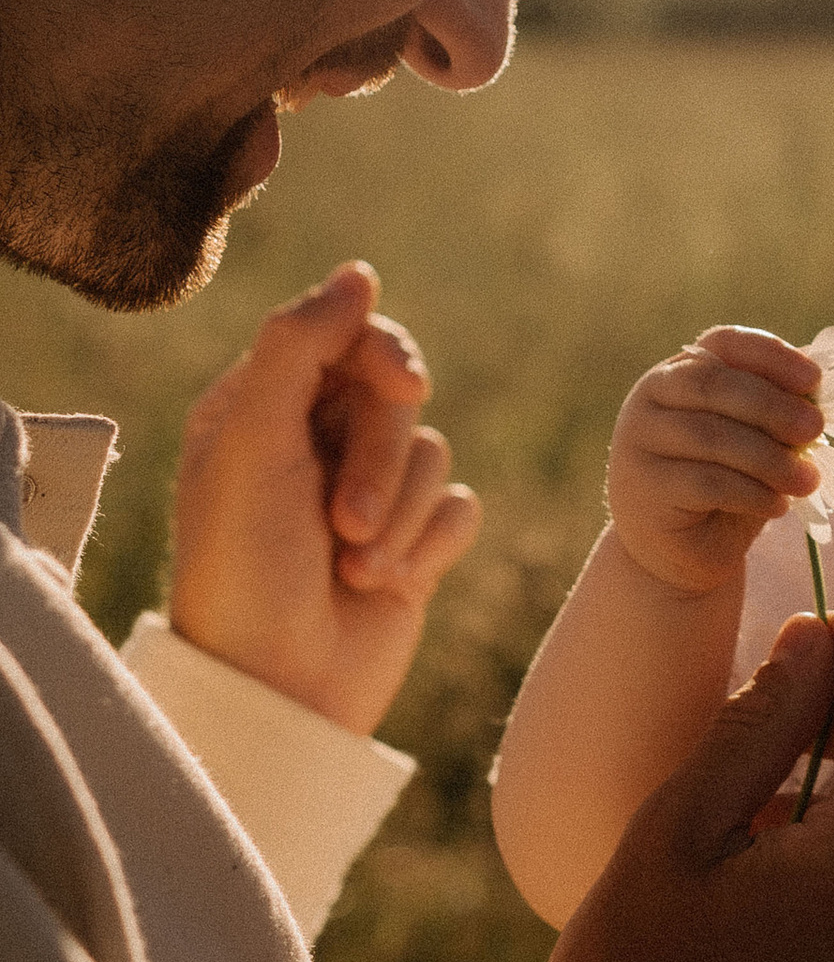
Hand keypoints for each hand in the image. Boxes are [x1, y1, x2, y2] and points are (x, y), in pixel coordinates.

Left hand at [169, 260, 480, 734]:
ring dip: (399, 514)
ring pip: (433, 451)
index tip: (403, 383)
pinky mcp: (412, 540)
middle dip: (379, 460)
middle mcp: (313, 442)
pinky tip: (388, 585)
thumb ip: (299, 346)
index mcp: (260, 408)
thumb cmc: (245, 568)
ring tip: (354, 568)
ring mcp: (365, 492)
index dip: (381, 353)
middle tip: (342, 523)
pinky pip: (460, 506)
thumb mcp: (253, 444)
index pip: (344, 338)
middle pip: (397, 396)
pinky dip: (428, 545)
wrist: (280, 690)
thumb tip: (359, 272)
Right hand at [609, 325, 825, 595]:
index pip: (723, 344)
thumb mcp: (756, 440)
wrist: (680, 551)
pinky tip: (778, 506)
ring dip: (772, 459)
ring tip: (808, 481)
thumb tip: (823, 380)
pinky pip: (707, 483)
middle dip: (774, 407)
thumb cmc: (726, 485)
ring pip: (713, 436)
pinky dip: (753, 494)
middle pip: (715, 385)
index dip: (770, 356)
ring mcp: (639, 442)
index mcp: (680, 371)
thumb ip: (779, 406)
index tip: (814, 379)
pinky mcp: (644, 489)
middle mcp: (650, 398)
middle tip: (816, 429)